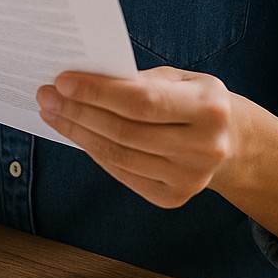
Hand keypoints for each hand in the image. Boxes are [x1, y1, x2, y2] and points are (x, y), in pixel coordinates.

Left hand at [36, 66, 236, 208]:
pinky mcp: (173, 198)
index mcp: (209, 107)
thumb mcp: (179, 79)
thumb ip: (139, 80)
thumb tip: (83, 80)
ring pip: (118, 154)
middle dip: (79, 111)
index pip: (143, 101)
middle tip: (46, 95)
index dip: (99, 92)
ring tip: (53, 112)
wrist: (231, 143)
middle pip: (125, 130)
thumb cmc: (195, 101)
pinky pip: (122, 172)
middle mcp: (204, 147)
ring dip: (78, 132)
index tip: (63, 81)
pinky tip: (76, 133)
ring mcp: (190, 179)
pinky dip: (94, 151)